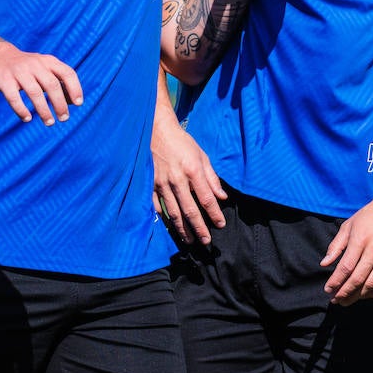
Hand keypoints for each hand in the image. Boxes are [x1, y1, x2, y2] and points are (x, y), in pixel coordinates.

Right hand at [0, 42, 81, 124]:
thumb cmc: (27, 68)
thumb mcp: (44, 68)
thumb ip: (58, 81)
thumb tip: (73, 102)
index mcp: (48, 61)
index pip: (67, 73)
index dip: (75, 88)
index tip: (78, 104)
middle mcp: (35, 64)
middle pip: (52, 85)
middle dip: (60, 104)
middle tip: (64, 118)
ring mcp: (19, 72)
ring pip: (35, 92)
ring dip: (44, 110)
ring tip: (50, 122)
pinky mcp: (4, 80)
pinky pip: (14, 97)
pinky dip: (21, 110)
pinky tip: (27, 119)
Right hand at [153, 112, 225, 243]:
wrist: (156, 130)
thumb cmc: (182, 142)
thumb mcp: (202, 155)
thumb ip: (212, 178)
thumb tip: (222, 197)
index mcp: (193, 171)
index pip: (207, 199)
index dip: (214, 214)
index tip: (220, 225)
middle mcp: (177, 180)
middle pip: (190, 210)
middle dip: (199, 228)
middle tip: (206, 242)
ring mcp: (161, 183)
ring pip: (173, 212)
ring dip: (182, 228)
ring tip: (190, 240)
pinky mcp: (150, 184)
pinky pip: (156, 206)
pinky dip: (163, 218)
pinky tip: (170, 227)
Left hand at [321, 192, 372, 305]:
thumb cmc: (370, 215)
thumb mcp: (348, 225)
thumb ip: (336, 246)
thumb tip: (324, 264)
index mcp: (361, 240)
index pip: (346, 267)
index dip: (336, 281)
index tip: (327, 289)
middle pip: (358, 279)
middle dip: (344, 293)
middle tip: (335, 299)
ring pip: (371, 284)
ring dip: (357, 296)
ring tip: (346, 300)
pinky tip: (364, 295)